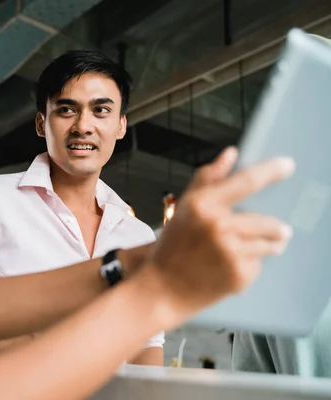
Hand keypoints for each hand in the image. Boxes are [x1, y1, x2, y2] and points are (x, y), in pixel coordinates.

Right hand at [145, 147, 294, 322]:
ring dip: (268, 245)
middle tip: (269, 231)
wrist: (162, 289)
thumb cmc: (171, 248)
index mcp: (203, 205)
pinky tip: (231, 266)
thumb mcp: (184, 208)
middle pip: (268, 221)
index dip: (271, 171)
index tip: (287, 166)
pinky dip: (250, 264)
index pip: (246, 181)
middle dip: (274, 227)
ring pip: (270, 244)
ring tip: (245, 250)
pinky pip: (259, 264)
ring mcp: (231, 252)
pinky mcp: (239, 275)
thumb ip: (208, 179)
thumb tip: (231, 154)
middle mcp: (219, 227)